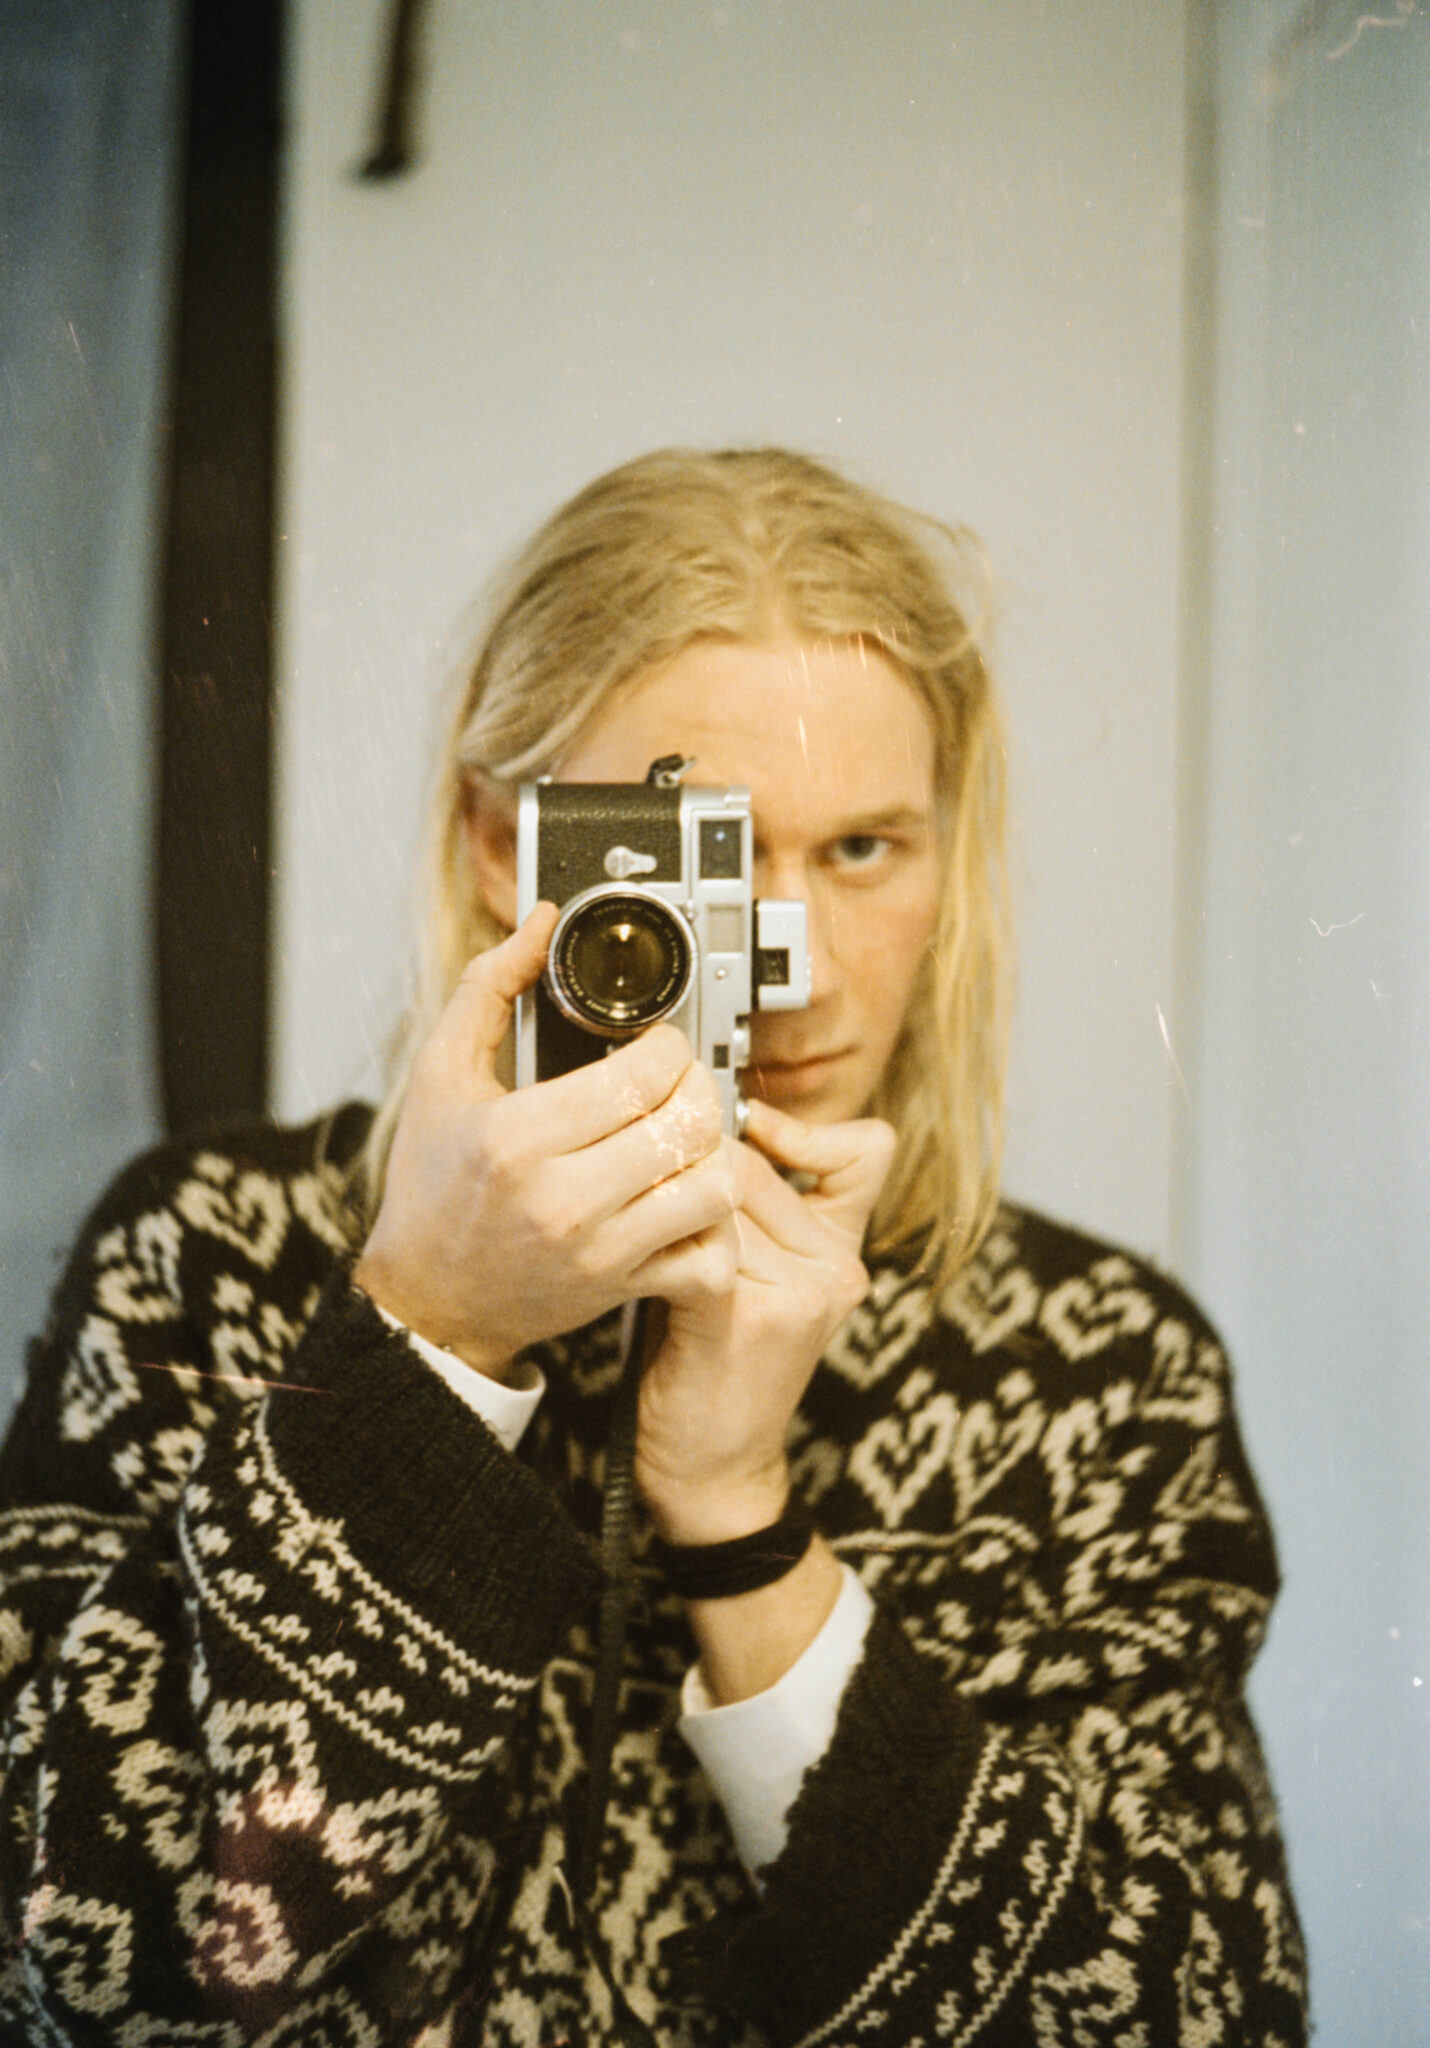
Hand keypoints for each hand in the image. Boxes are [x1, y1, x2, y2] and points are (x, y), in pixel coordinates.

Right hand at [354, 907, 739, 1377]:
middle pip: (689, 1121)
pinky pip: (709, 1256)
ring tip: (685, 1140)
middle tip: (678, 1085)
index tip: (654, 1046)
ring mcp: (599, 1249)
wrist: (427, 1299)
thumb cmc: (432, 1187)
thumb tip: (539, 923)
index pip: (643, 1072)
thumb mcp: (439, 1075)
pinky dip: (715, 1227)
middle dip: (698, 1088)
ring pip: (713, 1185)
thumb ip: (488, 987)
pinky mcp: (623, 1288)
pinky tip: (686, 1203)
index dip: (667, 1045)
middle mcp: (563, 1196)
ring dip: (713, 1154)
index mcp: (517, 1136)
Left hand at [635, 1098, 895, 1543]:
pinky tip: (636, 1266)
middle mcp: (834, 1267)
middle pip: (754, 1164)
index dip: (808, 1131)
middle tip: (649, 1195)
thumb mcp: (759, 1276)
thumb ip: (758, 1210)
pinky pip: (698, 1243)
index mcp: (842, 1250)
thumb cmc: (715, 1363)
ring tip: (638, 1237)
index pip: (866, 1148)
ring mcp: (801, 1293)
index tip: (749, 1134)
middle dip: (692, 1171)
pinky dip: (657, 1246)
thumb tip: (697, 1122)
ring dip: (665, 1210)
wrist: (713, 1470)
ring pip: (717, 1198)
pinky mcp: (750, 1316)